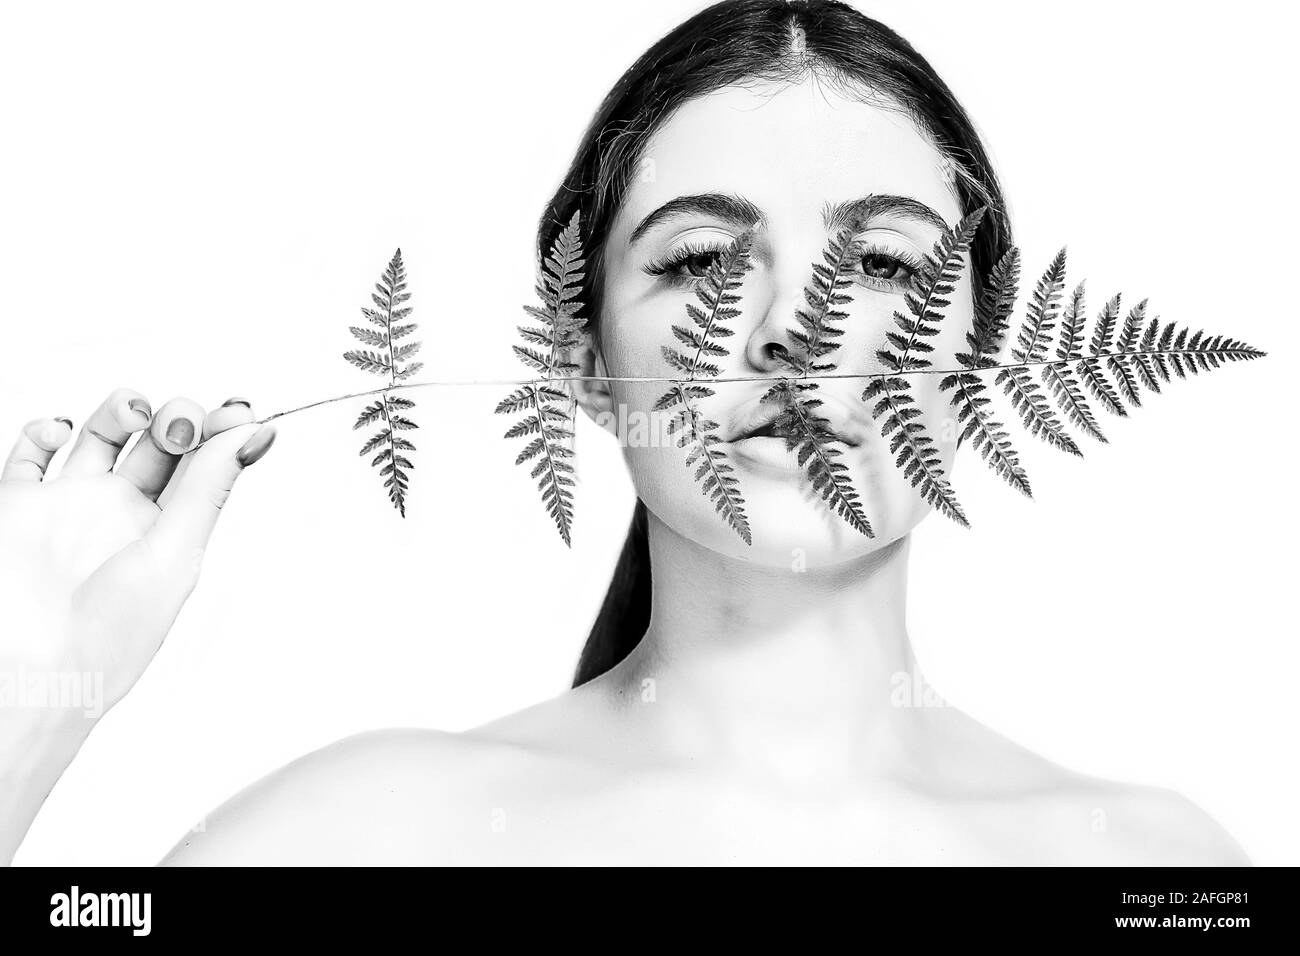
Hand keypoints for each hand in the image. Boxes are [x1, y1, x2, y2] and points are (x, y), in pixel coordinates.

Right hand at [0, 388, 274, 718]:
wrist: (27, 672)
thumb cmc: (105, 637)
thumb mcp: (174, 556)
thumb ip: (207, 490)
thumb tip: (251, 435)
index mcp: (169, 532)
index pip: (204, 466)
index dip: (221, 433)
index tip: (238, 412)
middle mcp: (123, 515)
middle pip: (160, 442)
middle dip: (177, 416)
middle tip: (179, 424)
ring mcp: (72, 504)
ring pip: (102, 434)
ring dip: (123, 408)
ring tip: (134, 414)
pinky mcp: (20, 502)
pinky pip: (32, 451)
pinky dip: (47, 428)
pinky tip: (64, 432)